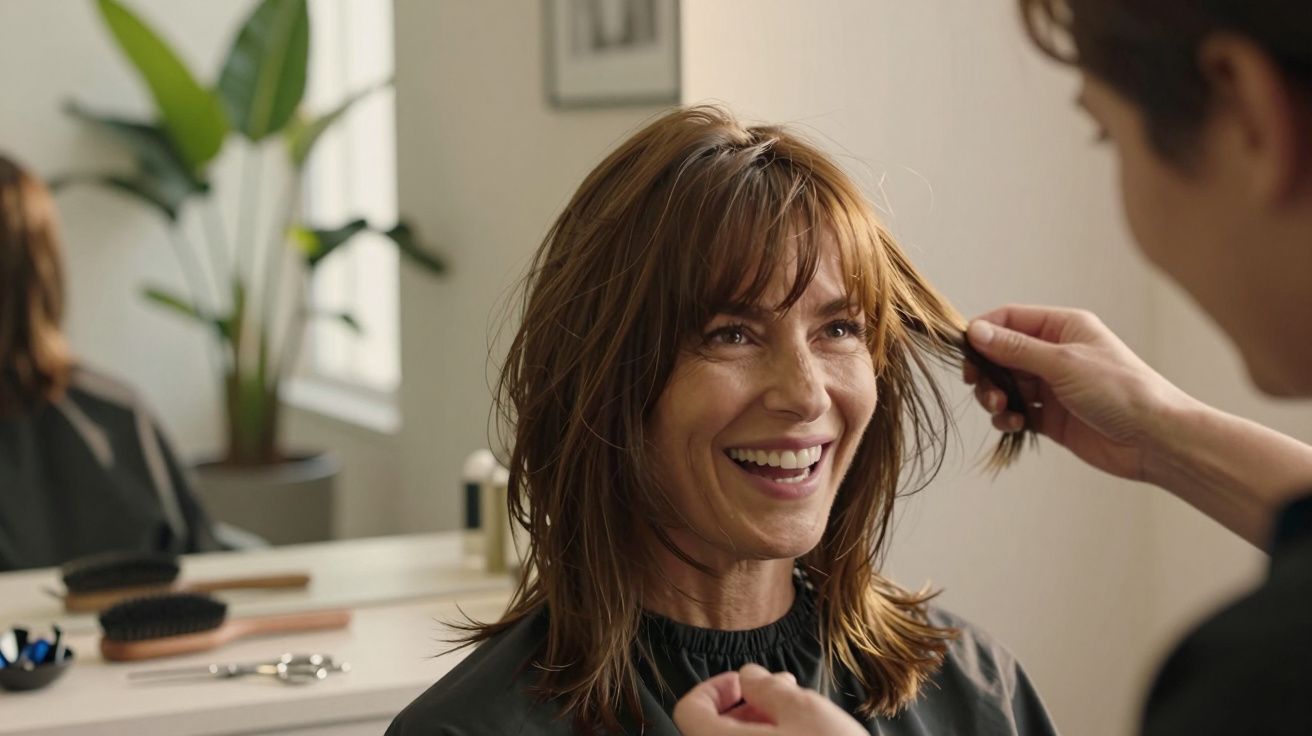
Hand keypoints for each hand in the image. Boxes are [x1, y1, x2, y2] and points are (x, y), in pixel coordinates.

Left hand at [672, 664, 864, 734]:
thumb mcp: (805, 710)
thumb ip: (767, 687)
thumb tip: (748, 675)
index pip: (689, 710)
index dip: (715, 687)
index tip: (746, 682)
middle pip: (713, 730)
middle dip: (747, 705)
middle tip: (784, 691)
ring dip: (759, 727)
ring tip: (800, 716)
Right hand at [964, 304, 1196, 482]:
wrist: (1154, 439)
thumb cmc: (1119, 391)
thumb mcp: (1063, 363)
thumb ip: (1015, 349)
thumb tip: (975, 331)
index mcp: (1062, 328)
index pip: (1010, 320)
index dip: (983, 333)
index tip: (965, 353)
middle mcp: (1055, 354)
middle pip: (1001, 355)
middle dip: (987, 372)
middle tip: (982, 389)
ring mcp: (1052, 386)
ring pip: (1006, 385)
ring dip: (995, 397)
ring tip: (1002, 409)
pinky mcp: (1051, 417)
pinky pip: (1017, 411)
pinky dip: (1008, 418)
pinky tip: (1014, 425)